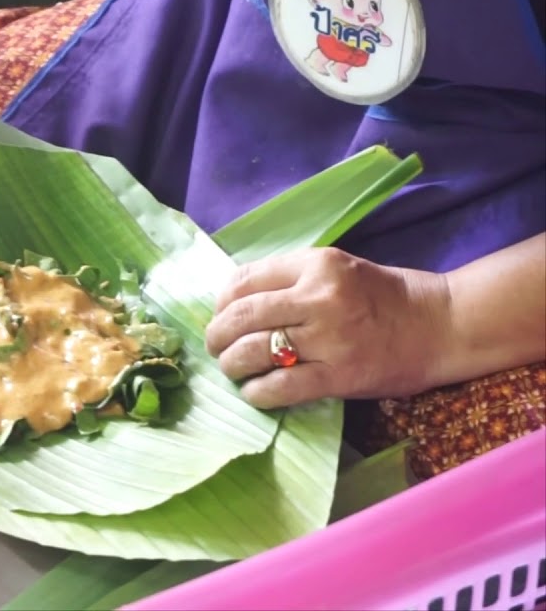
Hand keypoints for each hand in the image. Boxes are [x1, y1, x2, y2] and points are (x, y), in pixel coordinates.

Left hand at [204, 247, 452, 408]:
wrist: (441, 324)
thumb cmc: (383, 297)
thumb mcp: (335, 270)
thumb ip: (289, 280)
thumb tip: (232, 303)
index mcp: (315, 264)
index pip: (244, 280)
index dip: (221, 303)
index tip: (221, 317)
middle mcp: (320, 296)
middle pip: (242, 316)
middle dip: (218, 336)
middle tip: (217, 348)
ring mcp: (331, 337)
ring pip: (255, 351)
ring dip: (232, 364)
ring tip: (233, 370)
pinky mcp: (342, 375)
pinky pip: (282, 386)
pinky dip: (258, 392)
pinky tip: (255, 392)